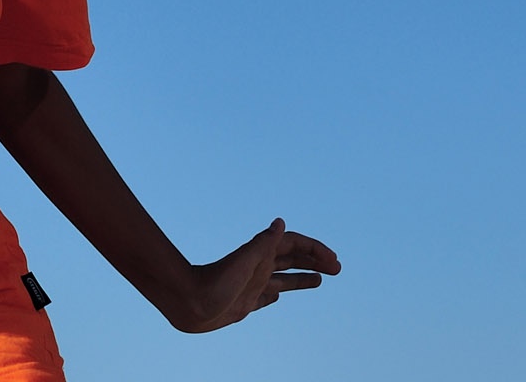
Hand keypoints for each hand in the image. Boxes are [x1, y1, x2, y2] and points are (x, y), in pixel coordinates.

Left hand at [176, 217, 338, 332]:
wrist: (186, 303)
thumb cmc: (213, 283)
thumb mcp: (243, 262)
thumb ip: (262, 244)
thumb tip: (280, 222)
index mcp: (260, 255)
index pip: (293, 246)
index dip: (314, 250)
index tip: (333, 261)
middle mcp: (258, 268)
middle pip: (292, 260)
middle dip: (314, 261)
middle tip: (338, 269)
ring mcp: (252, 285)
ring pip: (283, 278)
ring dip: (302, 277)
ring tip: (321, 280)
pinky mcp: (244, 302)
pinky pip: (266, 297)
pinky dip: (277, 294)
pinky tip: (281, 297)